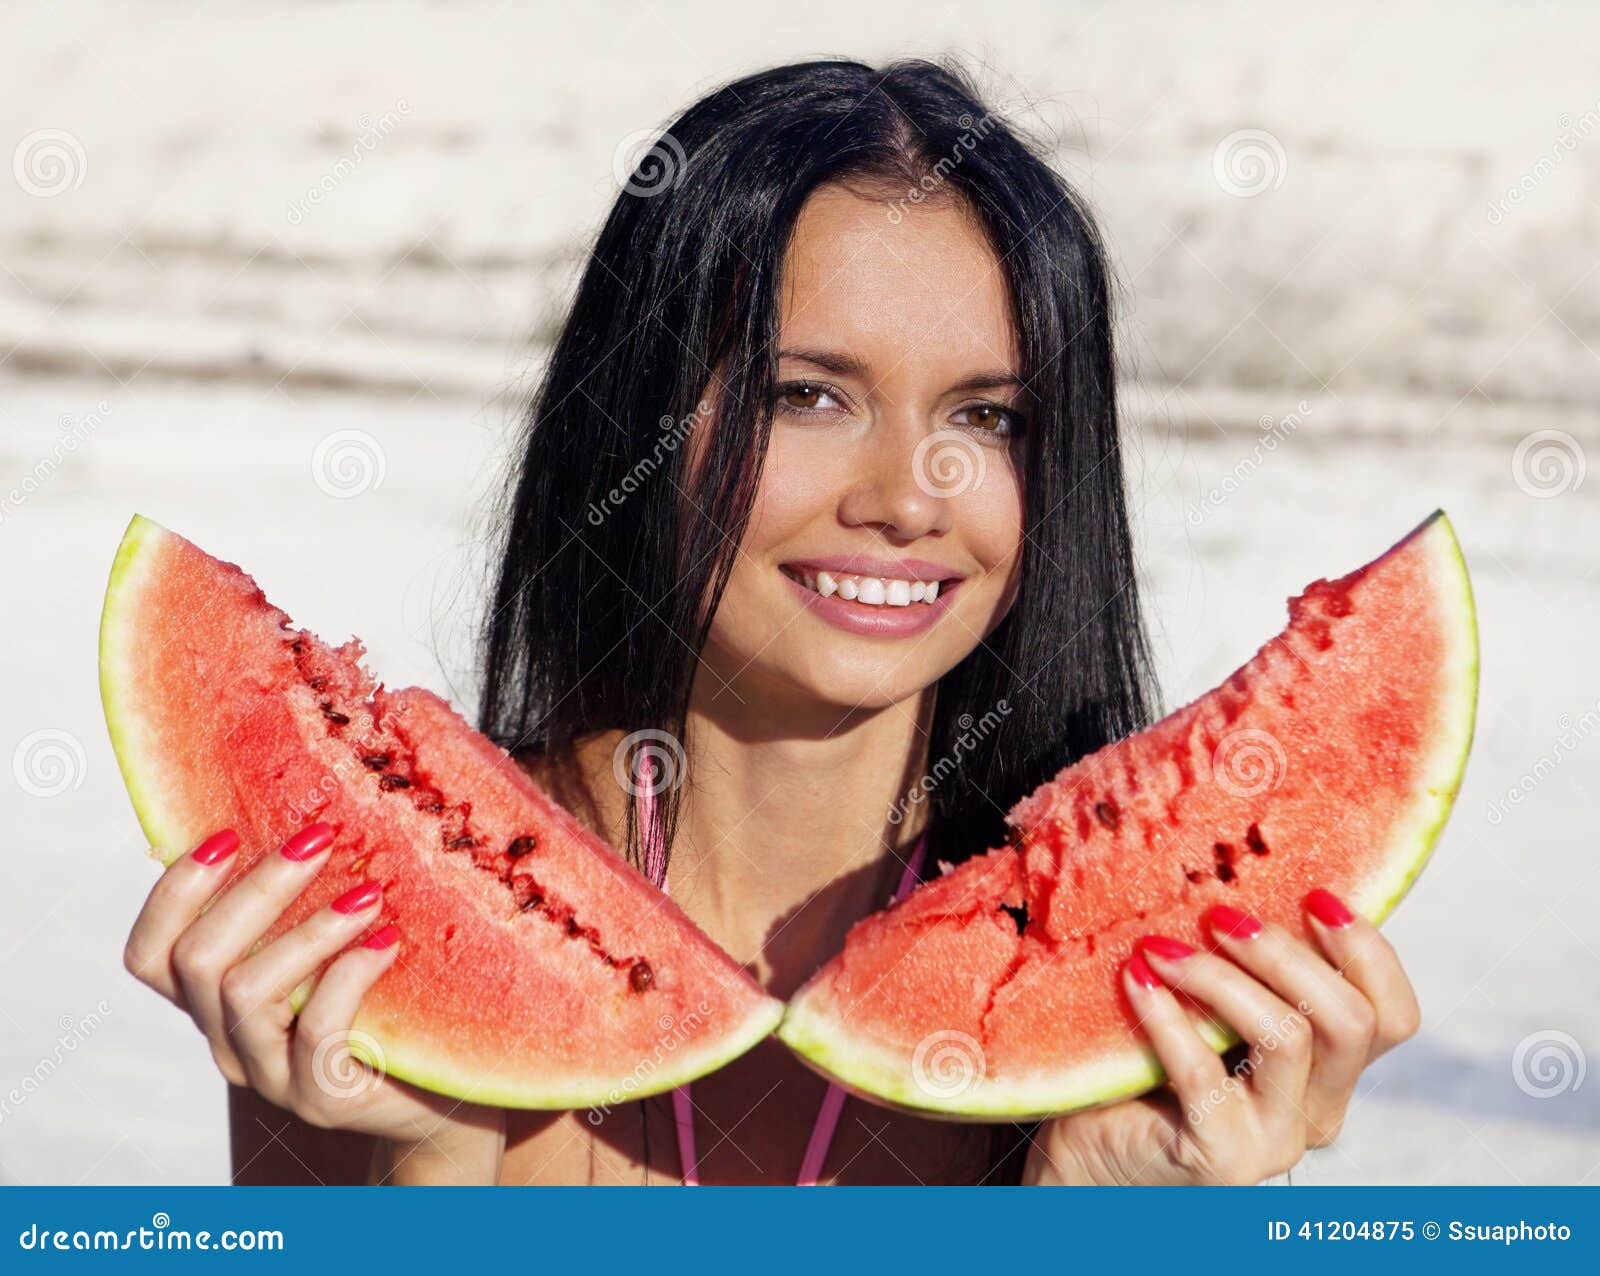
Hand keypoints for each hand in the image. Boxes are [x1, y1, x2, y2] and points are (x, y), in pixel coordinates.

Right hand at [123, 824, 504, 1182]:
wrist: (445, 1093)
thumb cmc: (391, 1003)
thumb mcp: (337, 948)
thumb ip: (310, 899)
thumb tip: (316, 807)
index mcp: (218, 1002)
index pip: (149, 955)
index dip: (172, 892)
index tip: (224, 832)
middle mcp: (230, 1040)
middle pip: (197, 960)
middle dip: (255, 889)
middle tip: (318, 837)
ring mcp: (271, 1076)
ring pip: (247, 993)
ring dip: (307, 930)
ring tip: (367, 891)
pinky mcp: (322, 1098)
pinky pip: (317, 1033)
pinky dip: (350, 974)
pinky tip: (390, 940)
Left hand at [1024, 889, 1420, 1185]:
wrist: (1089, 1153)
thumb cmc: (1145, 1069)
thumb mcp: (1207, 1007)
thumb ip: (1241, 967)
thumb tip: (1239, 871)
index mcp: (1331, 1071)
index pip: (1395, 1014)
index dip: (1368, 950)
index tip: (1314, 894)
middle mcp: (1319, 1111)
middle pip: (1353, 1022)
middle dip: (1288, 953)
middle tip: (1220, 914)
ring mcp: (1276, 1141)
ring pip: (1289, 1040)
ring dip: (1222, 977)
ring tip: (1161, 944)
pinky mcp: (1224, 1160)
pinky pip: (1204, 1074)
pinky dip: (1167, 1017)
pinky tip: (1136, 979)